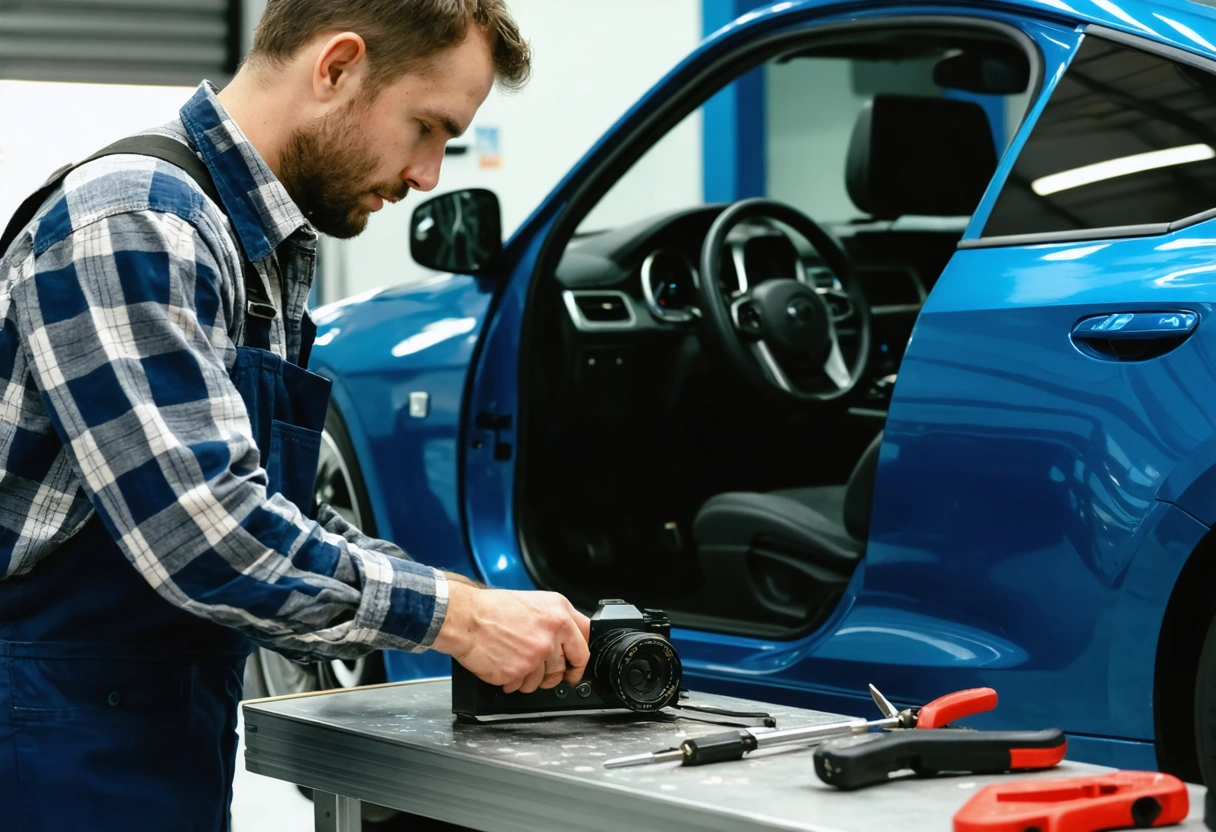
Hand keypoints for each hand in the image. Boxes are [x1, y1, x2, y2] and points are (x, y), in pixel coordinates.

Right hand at [432, 581, 590, 693]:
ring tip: (514, 662)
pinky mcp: (520, 671)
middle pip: (567, 665)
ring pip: (543, 680)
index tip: (575, 665)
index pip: (585, 641)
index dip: (579, 657)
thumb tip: (564, 641)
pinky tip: (503, 666)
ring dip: (529, 678)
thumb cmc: (491, 609)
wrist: (465, 617)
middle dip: (556, 674)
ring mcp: (537, 654)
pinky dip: (512, 682)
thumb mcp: (532, 603)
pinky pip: (521, 686)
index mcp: (559, 612)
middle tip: (544, 673)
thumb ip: (553, 621)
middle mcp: (553, 633)